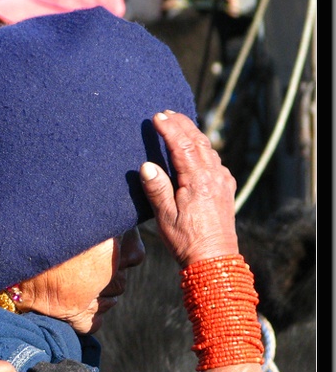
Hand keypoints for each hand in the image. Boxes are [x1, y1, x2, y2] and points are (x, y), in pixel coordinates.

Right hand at [139, 111, 239, 266]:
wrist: (214, 258)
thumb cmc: (186, 240)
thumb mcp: (165, 217)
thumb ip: (157, 189)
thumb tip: (146, 165)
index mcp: (198, 180)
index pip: (183, 146)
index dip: (170, 129)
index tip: (158, 116)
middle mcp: (214, 176)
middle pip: (199, 141)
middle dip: (182, 125)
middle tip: (167, 113)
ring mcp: (223, 181)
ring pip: (208, 149)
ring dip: (193, 134)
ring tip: (179, 124)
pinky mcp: (226, 188)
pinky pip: (214, 160)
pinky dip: (203, 148)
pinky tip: (196, 149)